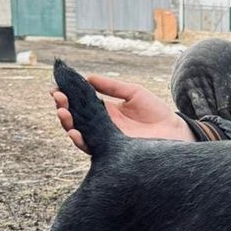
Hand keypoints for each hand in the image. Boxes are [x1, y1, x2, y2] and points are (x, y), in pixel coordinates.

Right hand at [52, 75, 194, 153]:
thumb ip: (111, 86)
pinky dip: (82, 141)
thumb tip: (87, 77)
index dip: (67, 96)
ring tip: (62, 114)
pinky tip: (75, 132)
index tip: (56, 87)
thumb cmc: (157, 112)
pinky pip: (93, 149)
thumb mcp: (133, 92)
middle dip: (63, 108)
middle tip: (58, 98)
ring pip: (80, 134)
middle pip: (76, 119)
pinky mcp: (113, 152)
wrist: (175, 131)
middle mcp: (103, 127)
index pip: (80, 104)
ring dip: (68, 125)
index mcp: (105, 111)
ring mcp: (107, 140)